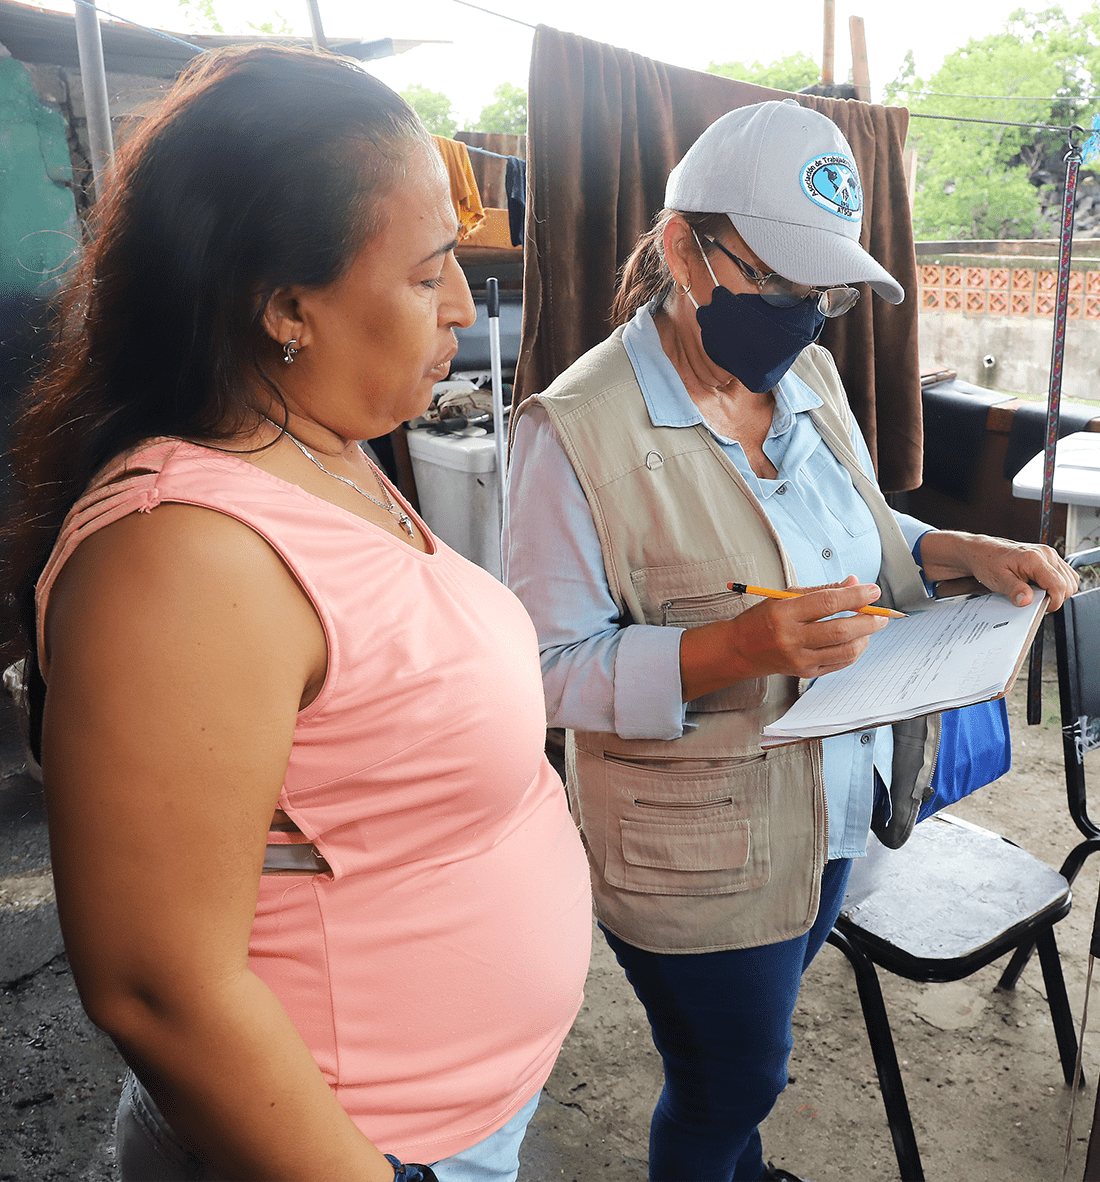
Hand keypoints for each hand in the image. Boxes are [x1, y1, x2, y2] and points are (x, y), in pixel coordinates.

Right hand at [680, 576, 888, 699]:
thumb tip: (854, 583)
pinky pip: (840, 663)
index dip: (856, 596)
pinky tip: (856, 640)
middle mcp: (791, 638)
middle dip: (868, 620)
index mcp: (784, 613)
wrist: (741, 649)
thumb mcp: (786, 596)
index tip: (873, 591)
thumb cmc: (764, 618)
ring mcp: (799, 659)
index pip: (828, 603)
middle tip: (881, 614)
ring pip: (845, 650)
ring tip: (869, 626)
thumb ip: (823, 590)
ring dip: (865, 637)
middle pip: (841, 630)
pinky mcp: (805, 673)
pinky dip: (854, 651)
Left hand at [918, 531, 1078, 611]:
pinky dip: (1057, 583)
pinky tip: (1041, 586)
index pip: (1059, 585)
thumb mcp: (997, 580)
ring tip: (1038, 592)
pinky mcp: (1049, 557)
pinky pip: (1064, 574)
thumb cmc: (988, 562)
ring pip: (1070, 580)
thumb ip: (1014, 590)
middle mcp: (1046, 554)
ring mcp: (1049, 554)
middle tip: (1037, 601)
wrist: (983, 552)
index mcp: (1035, 559)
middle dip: (1056, 597)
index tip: (1043, 608)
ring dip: (1058, 590)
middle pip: (1068, 584)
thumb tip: (1027, 601)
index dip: (1054, 601)